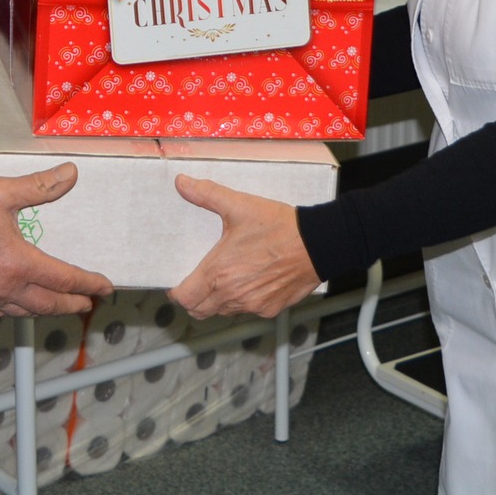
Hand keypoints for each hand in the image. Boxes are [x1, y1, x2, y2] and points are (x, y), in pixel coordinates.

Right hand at [0, 163, 112, 317]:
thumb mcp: (0, 192)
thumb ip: (39, 187)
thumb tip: (70, 174)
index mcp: (18, 264)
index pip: (64, 280)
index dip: (88, 284)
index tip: (105, 287)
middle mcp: (5, 288)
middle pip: (49, 304)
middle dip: (73, 304)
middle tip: (89, 302)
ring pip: (26, 313)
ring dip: (49, 310)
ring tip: (62, 305)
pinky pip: (3, 314)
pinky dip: (21, 312)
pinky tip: (22, 306)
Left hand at [167, 175, 321, 320]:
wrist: (317, 244)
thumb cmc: (278, 226)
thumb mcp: (239, 205)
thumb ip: (207, 194)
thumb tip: (181, 183)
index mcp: (219, 273)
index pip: (186, 299)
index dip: (177, 293)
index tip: (178, 283)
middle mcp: (233, 295)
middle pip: (200, 311)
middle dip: (194, 299)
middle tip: (196, 282)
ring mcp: (253, 305)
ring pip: (224, 311)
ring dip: (217, 300)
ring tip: (223, 279)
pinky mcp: (270, 309)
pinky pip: (248, 310)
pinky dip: (242, 301)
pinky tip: (249, 281)